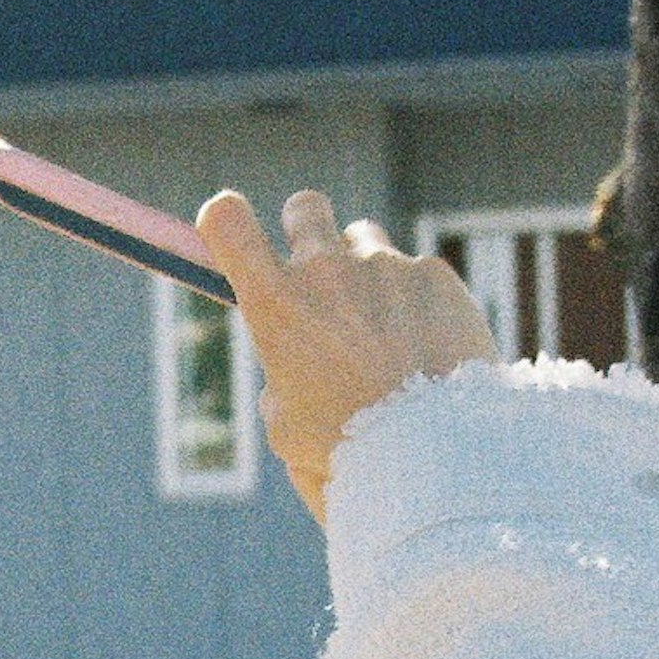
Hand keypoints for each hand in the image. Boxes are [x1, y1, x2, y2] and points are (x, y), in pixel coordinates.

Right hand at [194, 188, 497, 522]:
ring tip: (384, 330)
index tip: (237, 239)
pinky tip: (428, 349)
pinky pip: (417, 273)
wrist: (433, 451)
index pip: (225, 220)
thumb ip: (280, 378)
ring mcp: (385, 265)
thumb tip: (291, 361)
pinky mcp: (434, 275)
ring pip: (365, 239)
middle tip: (320, 273)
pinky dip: (418, 301)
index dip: (224, 220)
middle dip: (306, 229)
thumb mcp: (287, 427)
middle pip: (304, 207)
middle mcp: (326, 270)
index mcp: (274, 303)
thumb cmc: (350, 449)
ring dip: (366, 270)